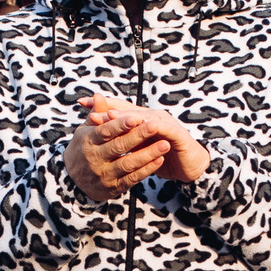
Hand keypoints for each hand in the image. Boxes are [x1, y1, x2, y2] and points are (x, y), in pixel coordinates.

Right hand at [66, 104, 171, 200]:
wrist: (72, 182)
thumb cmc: (83, 149)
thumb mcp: (85, 131)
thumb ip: (96, 115)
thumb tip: (99, 95)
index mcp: (87, 142)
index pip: (105, 131)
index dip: (120, 125)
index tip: (135, 117)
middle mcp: (94, 159)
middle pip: (118, 146)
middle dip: (138, 136)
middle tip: (155, 126)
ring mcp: (104, 175)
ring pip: (128, 164)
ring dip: (147, 154)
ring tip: (164, 144)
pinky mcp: (113, 188)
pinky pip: (132, 179)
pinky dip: (147, 170)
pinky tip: (159, 160)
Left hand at [80, 96, 209, 189]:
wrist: (189, 166)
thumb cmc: (162, 157)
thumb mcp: (138, 149)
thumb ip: (122, 140)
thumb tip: (99, 137)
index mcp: (142, 119)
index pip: (119, 109)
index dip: (101, 105)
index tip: (81, 104)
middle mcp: (152, 117)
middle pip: (127, 110)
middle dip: (108, 109)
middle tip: (90, 111)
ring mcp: (164, 122)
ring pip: (142, 117)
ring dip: (125, 116)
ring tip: (108, 116)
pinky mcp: (175, 132)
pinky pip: (160, 128)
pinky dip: (148, 126)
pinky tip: (136, 126)